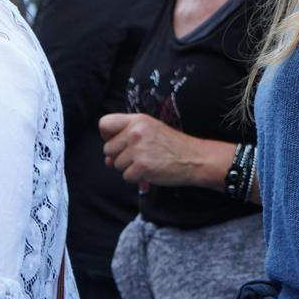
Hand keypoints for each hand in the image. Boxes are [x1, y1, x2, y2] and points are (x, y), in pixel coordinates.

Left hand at [99, 113, 229, 189]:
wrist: (194, 158)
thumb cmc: (173, 146)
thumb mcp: (151, 130)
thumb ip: (127, 139)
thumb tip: (108, 159)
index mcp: (137, 120)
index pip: (104, 123)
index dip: (107, 136)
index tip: (117, 142)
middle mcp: (135, 132)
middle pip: (107, 148)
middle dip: (119, 156)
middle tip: (138, 156)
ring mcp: (138, 150)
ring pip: (116, 164)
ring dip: (129, 168)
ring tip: (147, 162)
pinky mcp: (142, 167)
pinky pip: (126, 176)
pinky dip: (136, 178)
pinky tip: (150, 171)